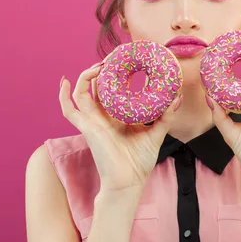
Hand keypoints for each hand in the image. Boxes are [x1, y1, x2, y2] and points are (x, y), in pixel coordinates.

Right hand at [59, 62, 181, 192]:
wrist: (129, 182)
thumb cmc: (139, 162)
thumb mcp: (156, 133)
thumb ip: (166, 116)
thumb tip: (177, 97)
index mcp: (117, 116)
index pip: (112, 90)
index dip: (115, 75)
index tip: (123, 60)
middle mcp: (103, 116)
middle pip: (96, 88)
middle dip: (100, 71)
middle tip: (111, 59)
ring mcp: (92, 121)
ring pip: (81, 93)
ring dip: (86, 77)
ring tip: (97, 66)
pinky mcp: (86, 127)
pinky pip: (69, 110)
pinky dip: (63, 95)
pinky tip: (64, 81)